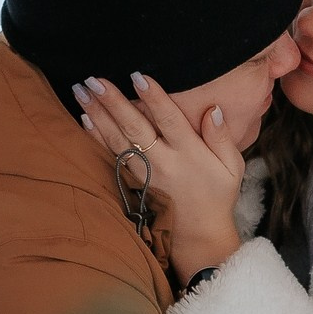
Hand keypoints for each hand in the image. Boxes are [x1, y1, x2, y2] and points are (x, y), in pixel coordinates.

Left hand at [75, 74, 246, 283]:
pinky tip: (84, 119)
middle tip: (93, 79)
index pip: (169, 120)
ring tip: (80, 90)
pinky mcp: (132, 183)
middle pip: (135, 128)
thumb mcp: (232, 167)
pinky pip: (111, 157)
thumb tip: (212, 109)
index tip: (138, 76)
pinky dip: (96, 138)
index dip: (154, 98)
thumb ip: (222, 137)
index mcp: (190, 154)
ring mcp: (145, 175)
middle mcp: (164, 163)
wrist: (199, 237)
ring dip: (97, 114)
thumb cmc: (217, 196)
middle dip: (113, 102)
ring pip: (117, 140)